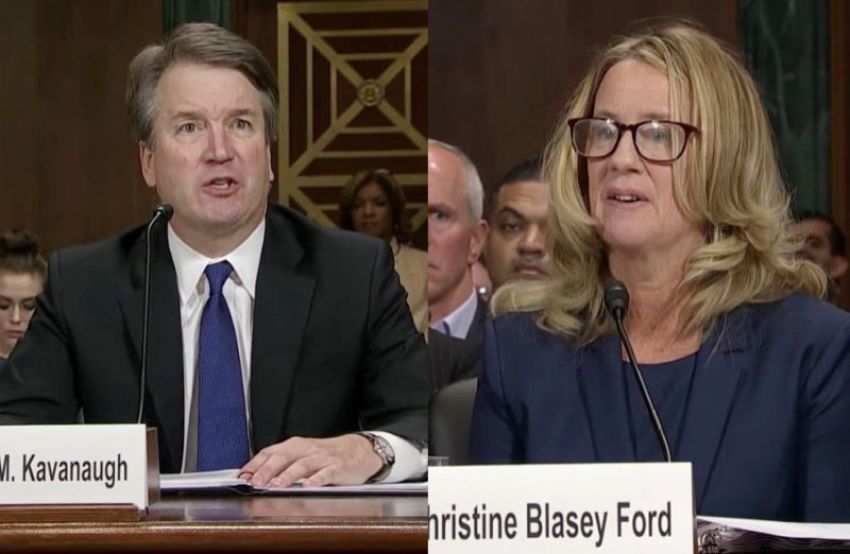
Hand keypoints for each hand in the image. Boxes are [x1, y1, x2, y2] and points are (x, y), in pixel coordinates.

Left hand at [238, 434, 382, 487]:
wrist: (358, 450)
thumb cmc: (326, 455)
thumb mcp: (302, 455)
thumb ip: (282, 464)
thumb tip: (256, 478)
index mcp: (295, 446)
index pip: (270, 452)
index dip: (255, 464)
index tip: (242, 476)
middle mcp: (307, 449)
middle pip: (284, 457)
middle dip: (268, 470)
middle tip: (255, 482)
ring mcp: (322, 458)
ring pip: (302, 465)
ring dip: (288, 475)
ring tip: (277, 485)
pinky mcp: (338, 468)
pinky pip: (326, 473)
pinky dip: (317, 479)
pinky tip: (309, 486)